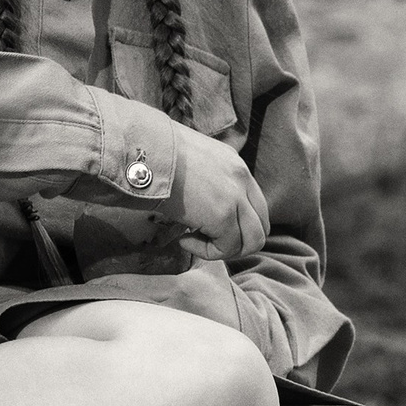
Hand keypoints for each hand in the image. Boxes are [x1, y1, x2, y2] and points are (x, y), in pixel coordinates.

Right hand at [162, 129, 271, 261]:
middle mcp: (242, 179)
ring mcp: (236, 196)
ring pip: (254, 241)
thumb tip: (203, 205)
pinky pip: (227, 248)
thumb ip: (207, 180)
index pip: (256, 205)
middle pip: (261, 225)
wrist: (144, 153)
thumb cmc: (154, 157)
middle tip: (206, 239)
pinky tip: (183, 239)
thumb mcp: (191, 162)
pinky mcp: (223, 215)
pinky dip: (206, 252)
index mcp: (234, 165)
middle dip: (237, 241)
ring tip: (194, 241)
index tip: (208, 225)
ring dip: (225, 249)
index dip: (237, 224)